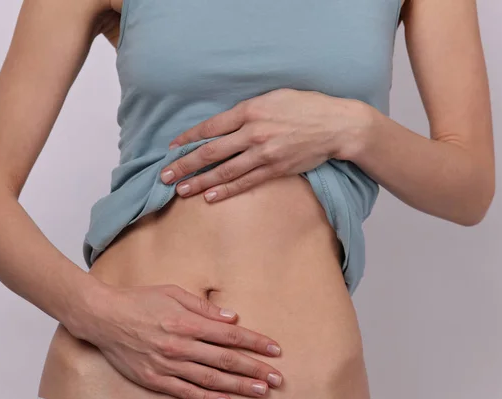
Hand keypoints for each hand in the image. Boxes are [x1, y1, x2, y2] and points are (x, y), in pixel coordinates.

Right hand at [72, 282, 282, 398]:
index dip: (255, 342)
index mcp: (186, 322)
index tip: (274, 350)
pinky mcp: (155, 379)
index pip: (229, 336)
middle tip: (277, 377)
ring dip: (238, 386)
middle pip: (225, 360)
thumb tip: (232, 318)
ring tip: (261, 390)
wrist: (104, 317)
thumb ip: (203, 308)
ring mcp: (168, 365)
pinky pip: (186, 392)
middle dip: (255, 368)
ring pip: (211, 379)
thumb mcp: (173, 293)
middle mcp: (180, 345)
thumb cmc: (139, 301)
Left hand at [160, 88, 369, 201]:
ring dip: (200, 182)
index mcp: (250, 110)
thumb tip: (224, 123)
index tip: (171, 148)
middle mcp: (253, 132)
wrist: (336, 125)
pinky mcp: (275, 169)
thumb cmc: (305, 107)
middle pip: (211, 151)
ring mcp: (264, 153)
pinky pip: (245, 182)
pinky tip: (209, 197)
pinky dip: (226, 190)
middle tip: (165, 175)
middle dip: (185, 164)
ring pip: (224, 170)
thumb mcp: (273, 97)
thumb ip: (247, 110)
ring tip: (181, 190)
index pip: (210, 127)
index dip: (188, 139)